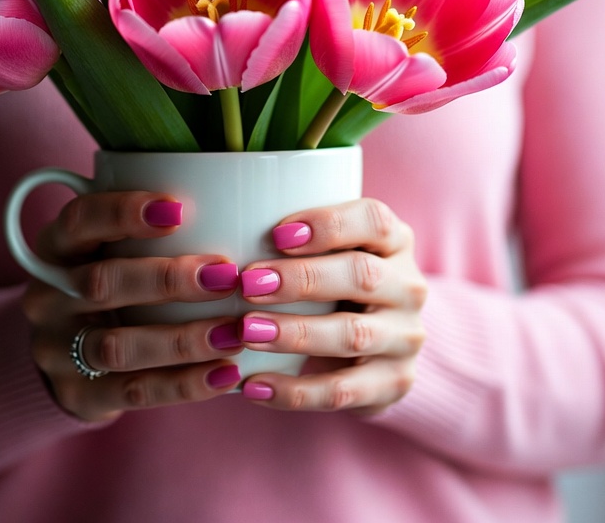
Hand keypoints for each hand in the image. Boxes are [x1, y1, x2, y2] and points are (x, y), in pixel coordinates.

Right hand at [21, 190, 243, 421]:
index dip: (123, 212)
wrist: (63, 356)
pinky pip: (133, 392)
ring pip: (119, 346)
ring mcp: (57, 349)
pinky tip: (226, 373)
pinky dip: (183, 384)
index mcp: (56, 247)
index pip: (80, 221)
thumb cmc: (109, 278)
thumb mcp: (109, 245)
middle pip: (102, 283)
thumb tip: (234, 199)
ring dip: (182, 340)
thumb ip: (151, 226)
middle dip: (167, 279)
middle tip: (225, 275)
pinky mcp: (77, 394)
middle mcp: (48, 296)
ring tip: (235, 332)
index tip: (179, 208)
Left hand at [237, 197, 426, 416]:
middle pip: (362, 276)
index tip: (277, 234)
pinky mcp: (394, 384)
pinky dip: (296, 391)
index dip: (328, 224)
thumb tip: (196, 213)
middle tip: (248, 283)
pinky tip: (254, 386)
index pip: (373, 220)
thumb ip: (286, 233)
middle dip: (302, 279)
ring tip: (246, 332)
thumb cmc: (330, 278)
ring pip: (353, 336)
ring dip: (296, 333)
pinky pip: (344, 392)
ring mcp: (406, 337)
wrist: (375, 343)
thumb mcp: (325, 249)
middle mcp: (409, 285)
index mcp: (394, 240)